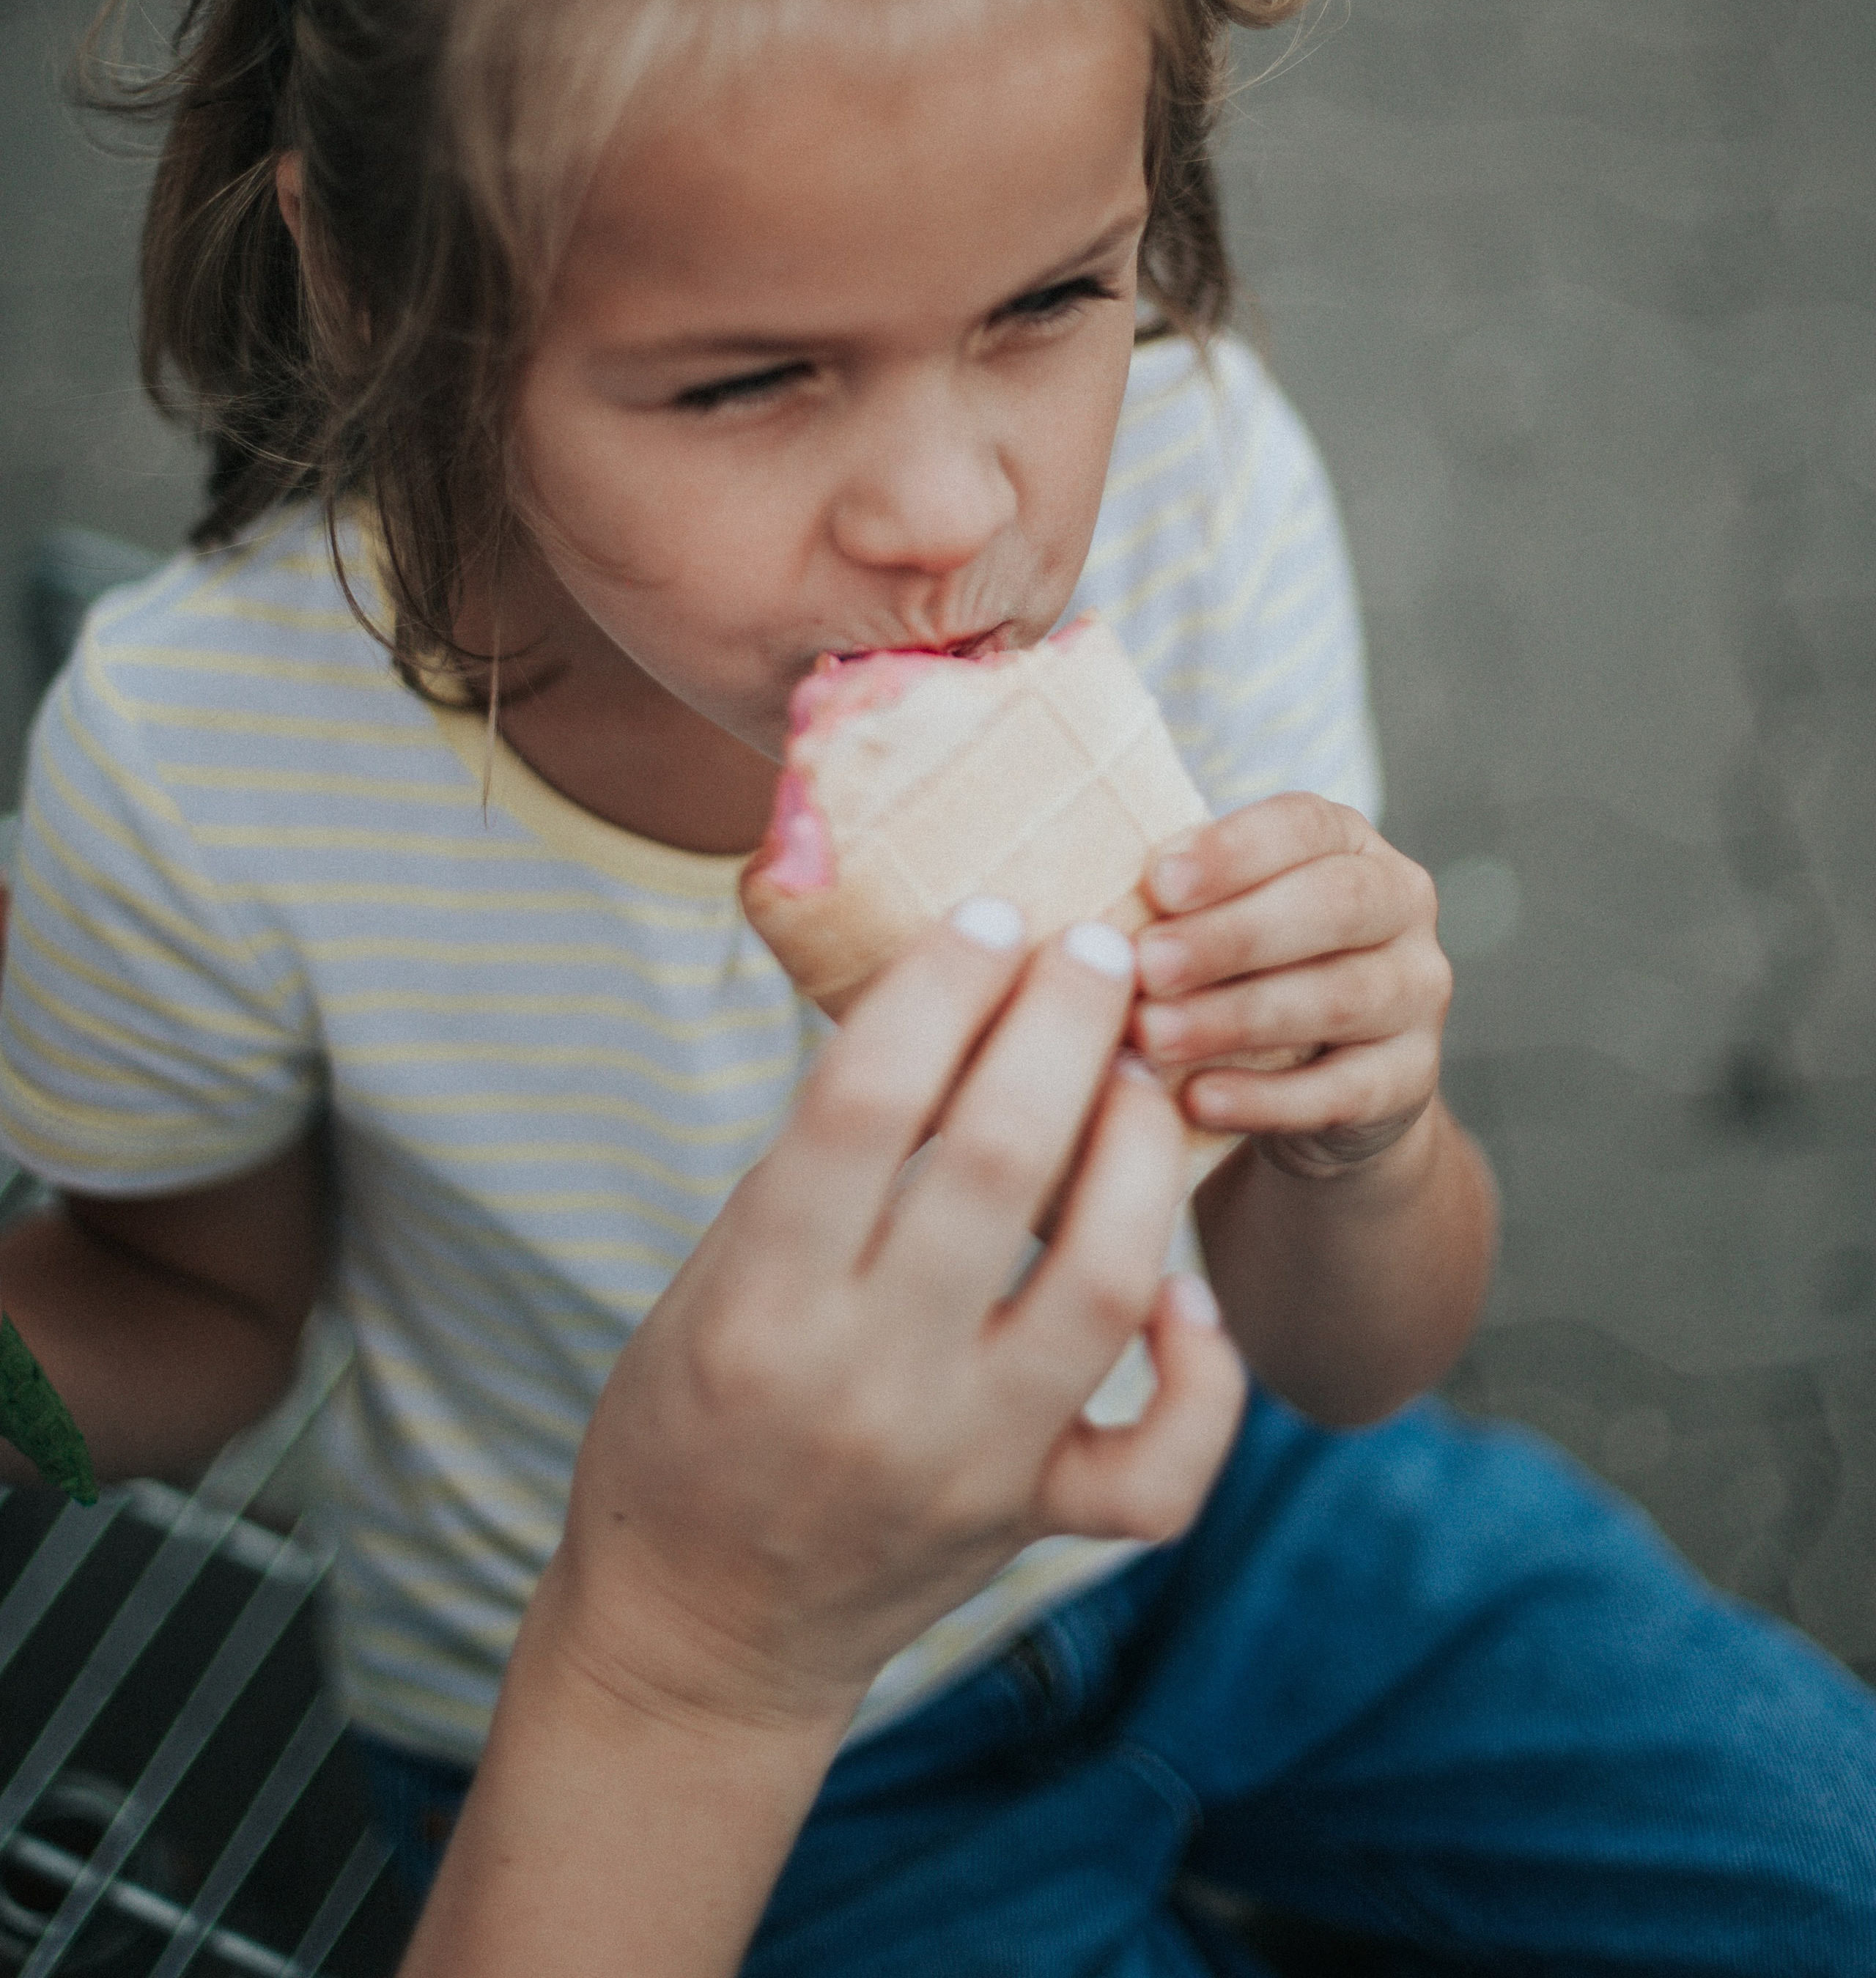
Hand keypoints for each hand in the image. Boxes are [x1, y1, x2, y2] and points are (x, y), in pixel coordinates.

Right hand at [549, 908, 1245, 1737]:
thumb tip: (939, 999)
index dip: (941, 985)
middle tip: (1096, 948)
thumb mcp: (718, 1274)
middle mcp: (871, 1381)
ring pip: (1105, 1284)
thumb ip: (819, 1163)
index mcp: (765, 1303)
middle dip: (1062, 1027)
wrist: (701, 1631)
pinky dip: (1197, 1370)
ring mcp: (966, 1461)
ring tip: (1141, 1074)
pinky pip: (1160, 1463)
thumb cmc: (692, 1420)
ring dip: (1141, 1154)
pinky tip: (1182, 1289)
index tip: (988, 914)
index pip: (865, 1099)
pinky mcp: (1032, 1521)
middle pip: (999, 1162)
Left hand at [1132, 795, 1452, 1178]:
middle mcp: (1401, 904)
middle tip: (1147, 964)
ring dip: (1238, 1015)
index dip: (1233, 849)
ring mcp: (1418, 993)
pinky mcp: (1412, 1078)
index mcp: (1347, 843)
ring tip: (1154, 1034)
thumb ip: (1178, 903)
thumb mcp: (1216, 920)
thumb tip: (1099, 917)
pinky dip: (1267, 1098)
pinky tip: (1199, 1099)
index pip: (1305, 824)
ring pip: (1341, 997)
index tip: (1158, 882)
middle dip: (1232, 934)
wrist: (1319, 1082)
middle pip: (1334, 905)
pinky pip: (1345, 1090)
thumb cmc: (1242, 971)